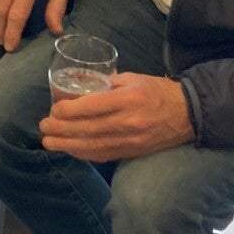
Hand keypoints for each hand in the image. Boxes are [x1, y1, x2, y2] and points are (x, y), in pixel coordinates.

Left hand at [39, 72, 194, 161]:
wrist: (190, 114)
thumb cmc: (158, 91)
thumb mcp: (134, 78)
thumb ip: (107, 82)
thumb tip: (80, 83)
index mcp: (130, 98)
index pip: (92, 107)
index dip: (69, 110)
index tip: (54, 109)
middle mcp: (129, 121)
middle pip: (88, 129)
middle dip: (61, 129)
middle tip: (43, 127)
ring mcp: (132, 140)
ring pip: (93, 146)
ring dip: (67, 145)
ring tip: (48, 142)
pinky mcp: (133, 152)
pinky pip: (104, 155)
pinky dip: (83, 154)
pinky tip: (69, 150)